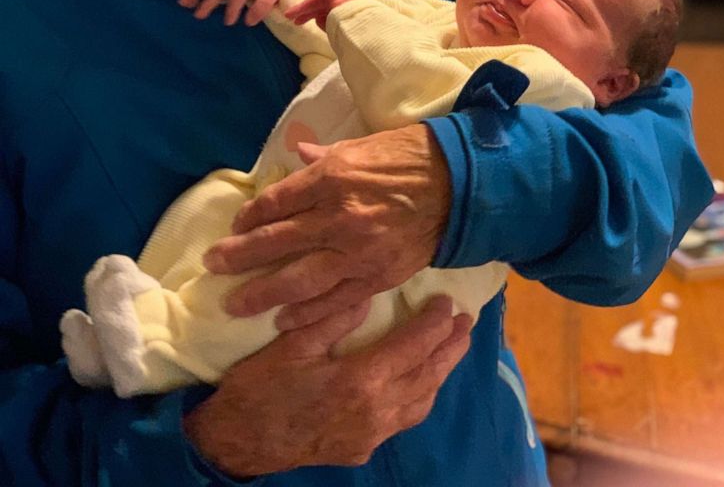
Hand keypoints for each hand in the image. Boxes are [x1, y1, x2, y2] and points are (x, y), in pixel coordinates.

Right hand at [184, 295, 471, 475]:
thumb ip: (333, 318)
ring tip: (451, 349)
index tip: (448, 302)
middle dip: (450, 348)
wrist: (237, 443)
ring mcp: (370, 435)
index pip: (413, 347)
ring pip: (420, 402)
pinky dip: (419, 396)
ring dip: (439, 374)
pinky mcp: (360, 449)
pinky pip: (403, 420)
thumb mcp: (292, 345)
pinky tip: (417, 384)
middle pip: (427, 377)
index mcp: (360, 381)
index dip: (434, 324)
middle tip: (467, 323)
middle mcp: (376, 413)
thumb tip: (368, 294)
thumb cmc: (259, 387)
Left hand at [204, 124, 451, 328]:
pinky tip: (283, 320)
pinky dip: (308, 313)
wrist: (461, 184)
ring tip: (234, 303)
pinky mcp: (378, 276)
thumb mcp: (363, 145)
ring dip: (262, 292)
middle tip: (213, 266)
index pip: (277, 201)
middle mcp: (339, 216)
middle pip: (277, 241)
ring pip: (299, 278)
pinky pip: (336, 300)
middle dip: (241, 256)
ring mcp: (358, 251)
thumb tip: (295, 154)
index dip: (251, 215)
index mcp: (332, 177)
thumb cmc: (410, 156)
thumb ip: (324, 156)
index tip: (236, 224)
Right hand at [283, 0, 358, 30]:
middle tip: (287, 14)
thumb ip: (323, 11)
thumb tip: (317, 13)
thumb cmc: (354, 23)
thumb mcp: (337, 12)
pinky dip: (319, 20)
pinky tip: (313, 25)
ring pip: (321, 10)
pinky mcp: (343, 22)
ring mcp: (342, 12)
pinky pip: (328, 18)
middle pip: (317, 0)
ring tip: (295, 23)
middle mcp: (340, 1)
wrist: (372, 40)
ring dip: (307, 14)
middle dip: (302, 6)